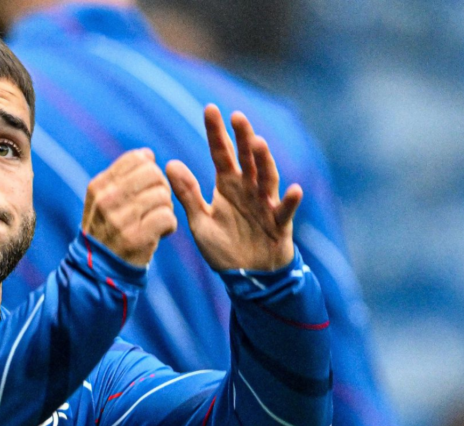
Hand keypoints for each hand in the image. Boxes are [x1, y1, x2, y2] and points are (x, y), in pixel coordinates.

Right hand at [81, 148, 177, 267]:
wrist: (101, 270)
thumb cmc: (109, 230)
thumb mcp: (104, 200)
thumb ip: (123, 176)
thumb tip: (147, 153)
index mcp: (99, 187)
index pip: (137, 159)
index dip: (151, 169)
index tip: (146, 187)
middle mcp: (106, 201)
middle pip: (154, 174)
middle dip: (162, 188)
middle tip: (157, 205)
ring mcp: (120, 220)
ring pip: (163, 196)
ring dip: (166, 209)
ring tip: (156, 221)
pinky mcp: (136, 238)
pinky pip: (167, 217)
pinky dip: (170, 226)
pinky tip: (161, 233)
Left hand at [166, 105, 300, 270]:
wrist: (247, 278)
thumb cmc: (224, 248)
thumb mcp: (200, 221)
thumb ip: (188, 194)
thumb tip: (169, 164)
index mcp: (228, 186)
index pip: (221, 154)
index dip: (216, 133)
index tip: (210, 109)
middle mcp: (248, 189)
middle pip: (246, 158)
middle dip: (242, 137)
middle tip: (236, 116)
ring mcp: (265, 204)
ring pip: (266, 177)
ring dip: (264, 161)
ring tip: (258, 143)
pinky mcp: (279, 224)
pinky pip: (285, 211)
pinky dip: (289, 201)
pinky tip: (293, 190)